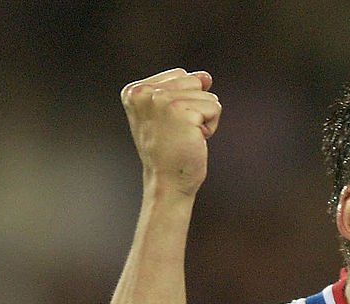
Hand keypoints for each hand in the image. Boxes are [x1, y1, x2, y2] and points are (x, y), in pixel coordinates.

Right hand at [120, 69, 221, 195]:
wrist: (168, 182)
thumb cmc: (169, 151)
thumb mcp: (171, 114)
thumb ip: (183, 90)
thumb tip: (205, 76)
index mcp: (135, 90)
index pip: (180, 75)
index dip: (184, 100)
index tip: (170, 124)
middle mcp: (145, 92)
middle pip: (194, 81)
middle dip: (196, 107)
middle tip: (179, 132)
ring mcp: (162, 101)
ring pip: (207, 94)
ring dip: (204, 118)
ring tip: (185, 136)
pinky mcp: (182, 112)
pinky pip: (215, 107)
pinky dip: (211, 126)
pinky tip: (194, 140)